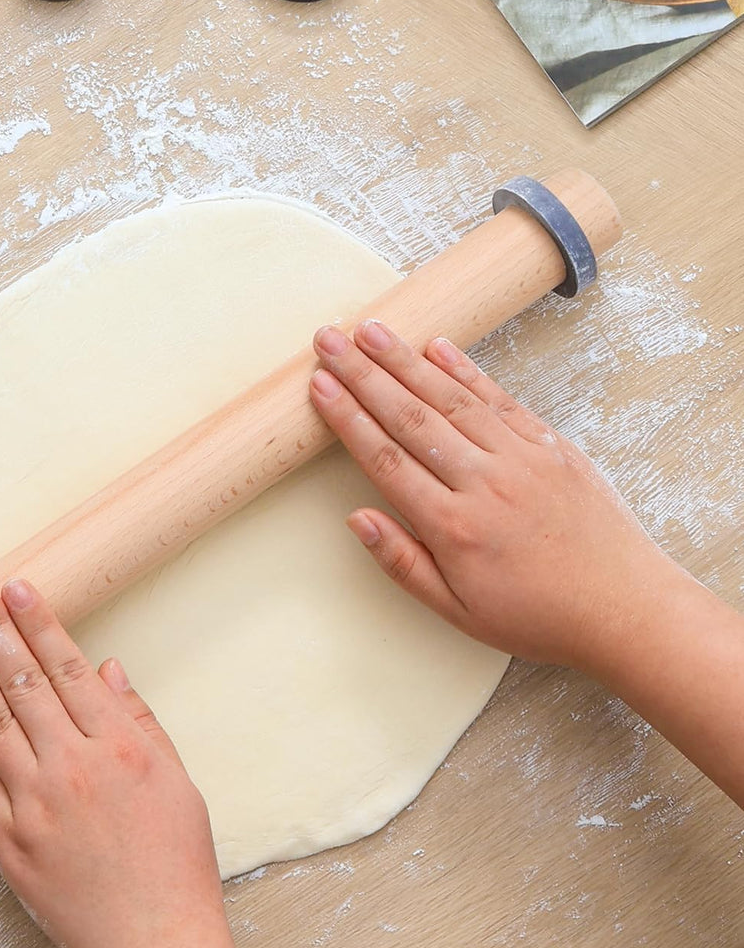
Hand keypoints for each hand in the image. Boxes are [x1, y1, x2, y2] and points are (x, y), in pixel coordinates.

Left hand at [0, 574, 297, 947]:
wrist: (155, 946)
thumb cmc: (176, 864)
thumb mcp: (178, 781)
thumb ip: (140, 720)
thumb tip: (106, 668)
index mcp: (120, 747)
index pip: (67, 668)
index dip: (38, 622)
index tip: (15, 586)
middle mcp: (72, 767)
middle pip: (22, 681)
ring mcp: (34, 804)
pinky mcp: (8, 840)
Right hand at [307, 320, 682, 676]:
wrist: (626, 607)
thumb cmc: (539, 616)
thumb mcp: (458, 611)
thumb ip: (403, 563)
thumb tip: (357, 519)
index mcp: (454, 526)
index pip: (385, 459)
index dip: (347, 417)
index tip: (320, 385)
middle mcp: (485, 482)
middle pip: (410, 416)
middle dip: (364, 374)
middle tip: (330, 340)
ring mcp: (521, 458)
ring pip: (451, 398)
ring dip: (406, 360)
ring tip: (370, 331)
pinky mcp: (551, 445)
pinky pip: (500, 399)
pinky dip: (466, 371)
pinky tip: (437, 347)